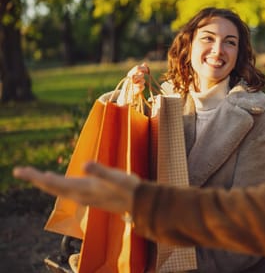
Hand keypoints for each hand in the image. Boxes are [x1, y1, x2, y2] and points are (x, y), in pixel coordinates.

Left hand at [13, 162, 139, 215]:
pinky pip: (68, 190)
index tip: (20, 171)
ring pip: (59, 190)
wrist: (141, 204)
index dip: (36, 177)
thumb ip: (100, 171)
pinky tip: (60, 181)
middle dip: (36, 179)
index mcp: (83, 189)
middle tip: (19, 171)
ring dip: (46, 182)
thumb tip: (85, 165)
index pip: (54, 183)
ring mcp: (86, 196)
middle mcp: (81, 195)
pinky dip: (59, 184)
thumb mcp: (116, 177)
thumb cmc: (130, 189)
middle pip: (52, 187)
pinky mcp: (91, 196)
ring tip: (36, 175)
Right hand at [117, 63, 149, 105]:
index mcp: (129, 74)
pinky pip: (142, 87)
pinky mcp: (133, 91)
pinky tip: (139, 88)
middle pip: (140, 74)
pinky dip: (142, 87)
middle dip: (142, 75)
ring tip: (140, 83)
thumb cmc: (131, 85)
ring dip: (142, 82)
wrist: (125, 96)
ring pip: (142, 81)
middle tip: (142, 77)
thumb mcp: (135, 77)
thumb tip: (145, 63)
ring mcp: (131, 86)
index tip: (147, 70)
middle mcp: (129, 79)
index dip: (143, 68)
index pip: (137, 68)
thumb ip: (139, 70)